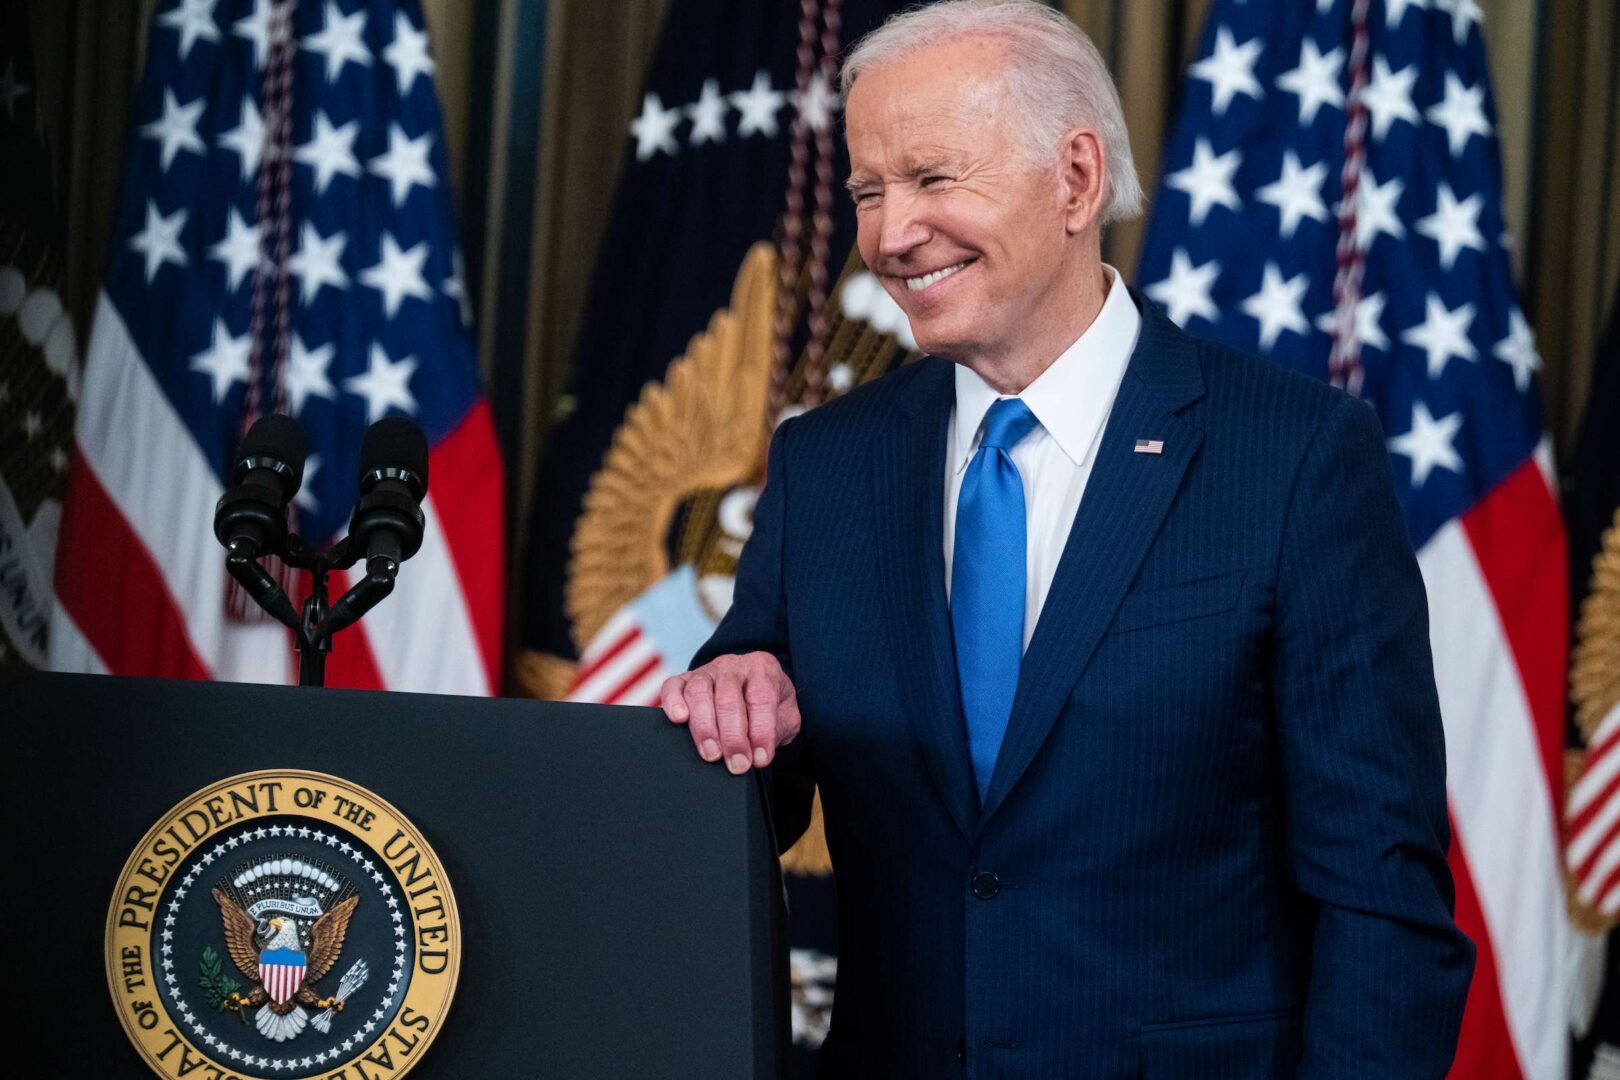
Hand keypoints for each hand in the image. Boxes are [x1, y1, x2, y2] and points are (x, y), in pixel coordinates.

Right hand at [660, 652, 800, 773]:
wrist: (754, 692)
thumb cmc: (771, 706)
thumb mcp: (786, 717)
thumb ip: (776, 732)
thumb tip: (757, 755)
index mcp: (764, 669)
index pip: (761, 697)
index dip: (761, 730)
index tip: (760, 758)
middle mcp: (733, 666)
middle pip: (728, 697)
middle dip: (733, 736)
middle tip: (737, 764)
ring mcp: (707, 671)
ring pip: (700, 692)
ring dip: (705, 727)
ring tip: (711, 754)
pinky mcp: (684, 680)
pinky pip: (673, 686)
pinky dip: (673, 702)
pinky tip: (679, 720)